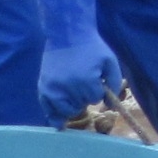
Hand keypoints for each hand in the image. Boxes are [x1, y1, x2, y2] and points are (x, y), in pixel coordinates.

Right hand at [31, 0, 121, 123]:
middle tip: (84, 82)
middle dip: (85, 96)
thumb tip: (111, 106)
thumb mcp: (110, 61)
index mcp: (86, 81)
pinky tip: (59, 124)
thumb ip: (115, 83)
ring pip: (66, 110)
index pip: (95, 99)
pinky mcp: (42, 87)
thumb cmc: (91, 47)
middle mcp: (68, 87)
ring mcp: (53, 88)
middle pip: (81, 105)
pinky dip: (53, 116)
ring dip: (73, 105)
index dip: (97, 90)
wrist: (66, 33)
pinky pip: (47, 108)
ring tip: (74, 92)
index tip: (95, 79)